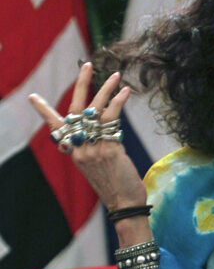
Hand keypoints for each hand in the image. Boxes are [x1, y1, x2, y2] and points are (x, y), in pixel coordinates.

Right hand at [28, 62, 145, 210]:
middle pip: (74, 110)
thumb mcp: (98, 165)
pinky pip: (111, 118)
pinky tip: (125, 91)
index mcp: (73, 152)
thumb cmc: (115, 184)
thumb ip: (95, 146)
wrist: (123, 204)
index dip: (44, 112)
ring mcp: (92, 148)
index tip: (33, 97)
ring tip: (115, 75)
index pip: (56, 128)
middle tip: (86, 65)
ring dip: (106, 89)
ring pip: (95, 110)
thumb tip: (104, 129)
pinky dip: (118, 102)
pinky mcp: (108, 148)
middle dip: (81, 84)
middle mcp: (79, 148)